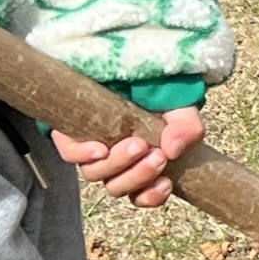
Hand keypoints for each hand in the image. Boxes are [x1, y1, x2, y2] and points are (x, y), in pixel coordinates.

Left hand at [55, 105, 202, 209]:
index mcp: (140, 163)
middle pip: (117, 188)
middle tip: (156, 156)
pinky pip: (71, 154)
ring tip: (137, 144)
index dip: (151, 196)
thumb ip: (187, 130)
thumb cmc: (159, 92)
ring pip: (96, 175)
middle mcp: (114, 162)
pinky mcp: (71, 134)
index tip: (166, 182)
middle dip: (139, 176)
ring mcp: (92, 149)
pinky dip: (86, 155)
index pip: (141, 194)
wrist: (131, 62)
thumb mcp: (182, 109)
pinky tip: (101, 149)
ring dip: (119, 164)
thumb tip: (173, 150)